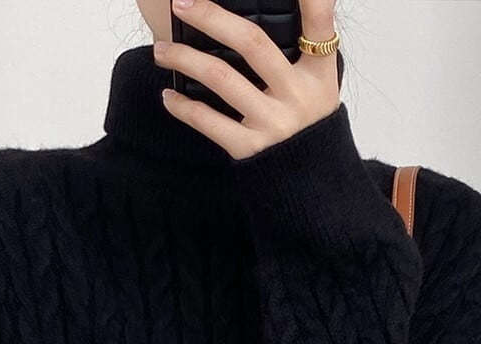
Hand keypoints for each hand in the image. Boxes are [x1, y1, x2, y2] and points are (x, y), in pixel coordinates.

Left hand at [155, 0, 340, 159]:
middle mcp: (296, 95)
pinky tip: (169, 96)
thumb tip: (264, 17)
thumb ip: (304, 51)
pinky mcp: (250, 149)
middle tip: (181, 4)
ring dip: (185, 59)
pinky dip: (184, 107)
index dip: (312, 1)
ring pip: (221, 78)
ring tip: (161, 50)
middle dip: (211, 17)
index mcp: (318, 74)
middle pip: (252, 43)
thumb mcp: (318, 87)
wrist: (308, 187)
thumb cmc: (307, 127)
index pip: (320, 27)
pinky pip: (209, 122)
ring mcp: (272, 123)